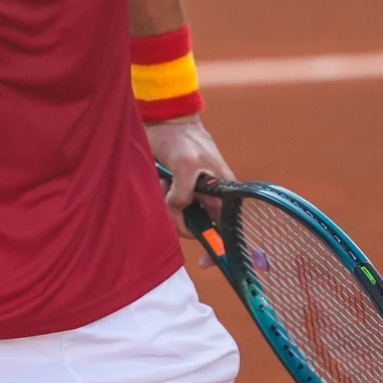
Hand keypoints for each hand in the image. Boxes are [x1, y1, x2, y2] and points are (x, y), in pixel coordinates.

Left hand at [146, 114, 233, 238]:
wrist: (163, 119)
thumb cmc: (183, 139)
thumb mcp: (186, 164)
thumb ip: (184, 192)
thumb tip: (177, 211)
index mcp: (220, 193)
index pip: (224, 228)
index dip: (218, 248)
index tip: (206, 263)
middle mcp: (204, 197)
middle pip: (193, 226)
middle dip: (178, 217)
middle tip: (169, 191)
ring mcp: (186, 195)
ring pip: (174, 218)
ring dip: (165, 204)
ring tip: (163, 177)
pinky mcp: (169, 192)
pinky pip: (161, 208)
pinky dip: (157, 197)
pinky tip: (158, 177)